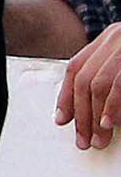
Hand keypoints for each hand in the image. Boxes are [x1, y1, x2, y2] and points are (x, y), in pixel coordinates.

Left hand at [57, 22, 120, 149]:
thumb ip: (109, 75)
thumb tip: (82, 109)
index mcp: (111, 36)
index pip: (77, 67)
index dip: (66, 96)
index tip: (62, 120)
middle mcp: (118, 36)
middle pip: (85, 79)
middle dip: (81, 114)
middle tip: (84, 140)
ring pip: (99, 83)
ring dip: (95, 116)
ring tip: (99, 139)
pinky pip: (119, 82)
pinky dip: (113, 105)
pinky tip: (110, 123)